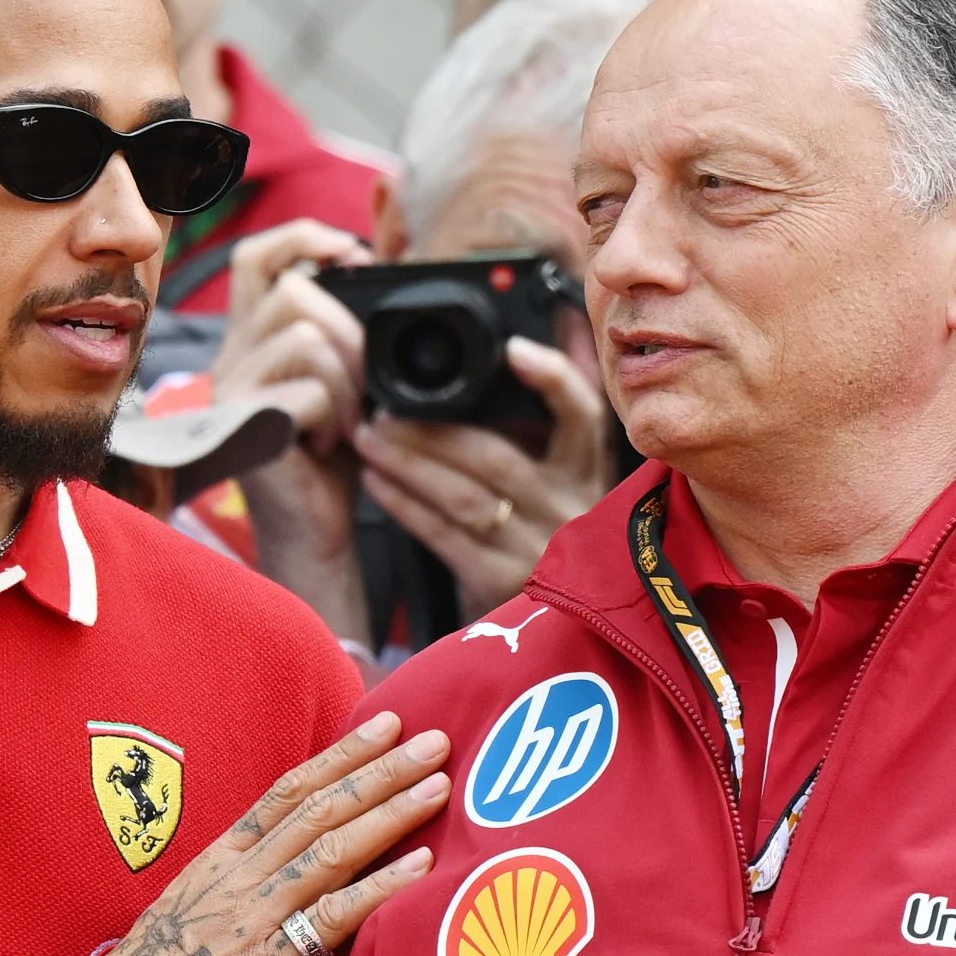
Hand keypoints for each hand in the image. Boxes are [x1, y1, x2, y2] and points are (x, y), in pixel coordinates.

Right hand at [59, 712, 451, 955]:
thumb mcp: (192, 911)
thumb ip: (239, 886)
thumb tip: (285, 870)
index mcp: (222, 858)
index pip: (288, 791)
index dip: (340, 755)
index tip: (383, 724)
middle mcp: (242, 875)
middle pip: (319, 807)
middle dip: (380, 769)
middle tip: (434, 739)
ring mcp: (256, 914)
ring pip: (332, 848)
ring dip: (390, 813)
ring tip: (438, 786)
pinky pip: (335, 915)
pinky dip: (382, 887)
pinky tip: (422, 867)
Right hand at [211, 219, 373, 447]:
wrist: (315, 528)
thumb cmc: (333, 454)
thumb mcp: (348, 377)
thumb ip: (349, 327)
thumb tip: (378, 262)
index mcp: (254, 336)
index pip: (255, 257)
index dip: (302, 237)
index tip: (352, 253)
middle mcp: (232, 355)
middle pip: (293, 291)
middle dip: (349, 331)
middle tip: (362, 383)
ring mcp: (231, 389)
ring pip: (306, 338)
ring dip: (347, 382)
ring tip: (345, 420)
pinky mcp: (242, 425)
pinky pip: (308, 391)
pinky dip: (336, 417)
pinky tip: (329, 444)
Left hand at [354, 337, 611, 618]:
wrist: (545, 620)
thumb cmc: (534, 523)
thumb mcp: (551, 472)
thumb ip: (541, 415)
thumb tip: (534, 335)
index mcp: (585, 470)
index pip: (583, 417)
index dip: (552, 381)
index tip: (513, 350)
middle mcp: (570, 509)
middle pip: (500, 459)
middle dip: (435, 430)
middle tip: (384, 407)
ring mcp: (537, 551)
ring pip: (466, 498)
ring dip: (409, 464)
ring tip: (369, 438)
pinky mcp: (502, 586)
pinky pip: (447, 538)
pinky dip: (407, 507)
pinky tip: (377, 483)